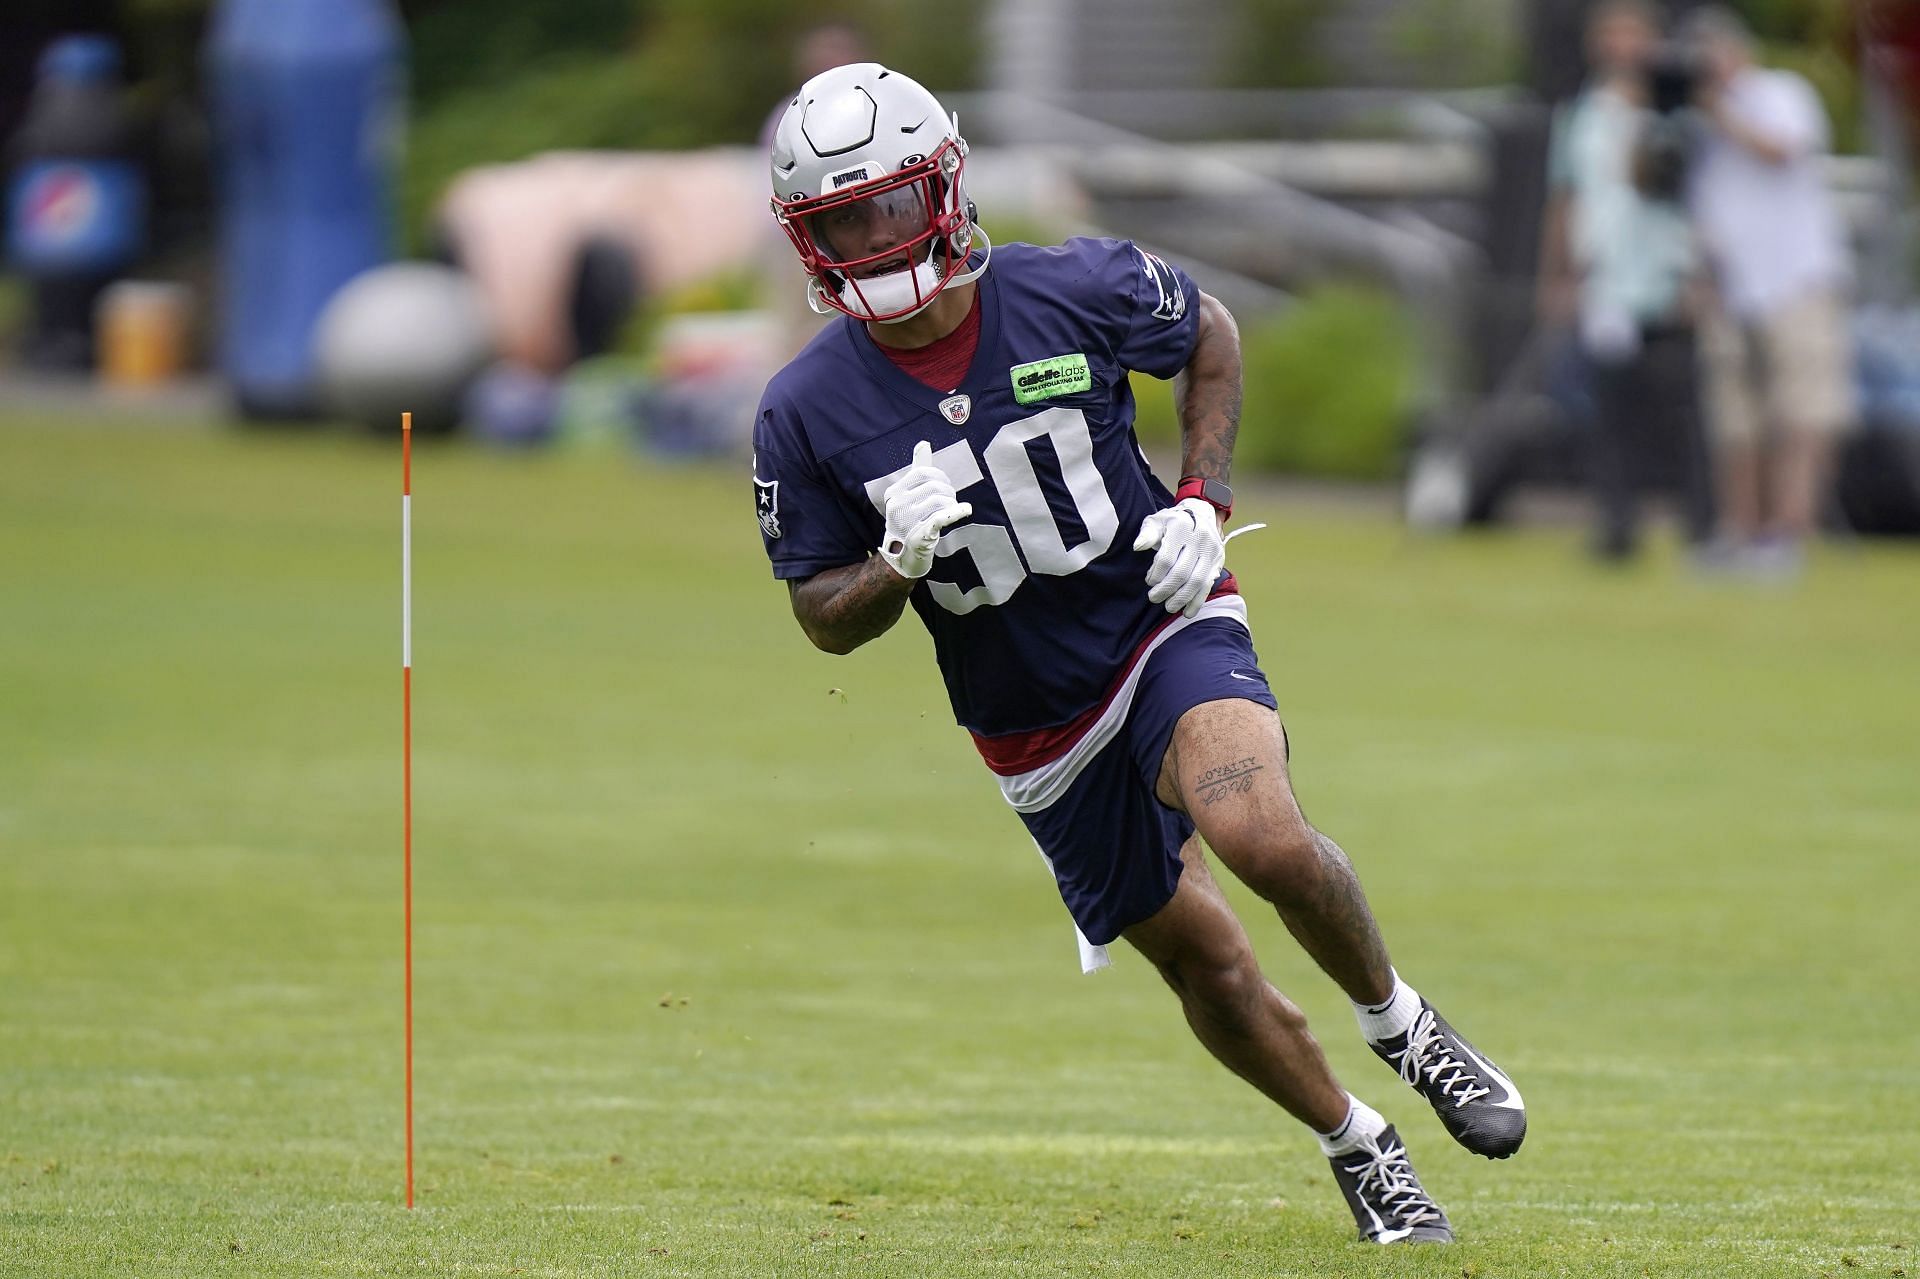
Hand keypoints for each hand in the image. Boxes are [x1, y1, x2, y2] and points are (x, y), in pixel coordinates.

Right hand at [878, 440, 971, 579]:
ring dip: (952, 505)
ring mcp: (906, 521)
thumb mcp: (910, 495)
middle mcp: (897, 505)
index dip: (940, 477)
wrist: (903, 557)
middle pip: (934, 486)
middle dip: (948, 492)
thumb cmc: (910, 521)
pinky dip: (955, 512)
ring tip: (951, 511)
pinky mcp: (920, 536)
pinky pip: (939, 519)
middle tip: (950, 502)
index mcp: (894, 493)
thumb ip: (918, 469)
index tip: (945, 487)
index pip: (924, 472)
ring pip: (940, 501)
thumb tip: (923, 444)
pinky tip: (966, 510)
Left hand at [1133, 497, 1224, 616]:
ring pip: (1196, 581)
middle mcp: (1199, 538)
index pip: (1166, 558)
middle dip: (1166, 589)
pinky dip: (1197, 601)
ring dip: (1181, 598)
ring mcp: (1211, 551)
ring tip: (1169, 606)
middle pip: (1181, 572)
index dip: (1155, 574)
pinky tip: (1187, 612)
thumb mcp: (1157, 522)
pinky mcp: (1218, 562)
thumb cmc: (1172, 522)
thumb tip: (1138, 546)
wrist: (1201, 514)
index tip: (1149, 580)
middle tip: (1154, 597)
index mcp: (1181, 527)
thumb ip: (1147, 534)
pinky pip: (1208, 585)